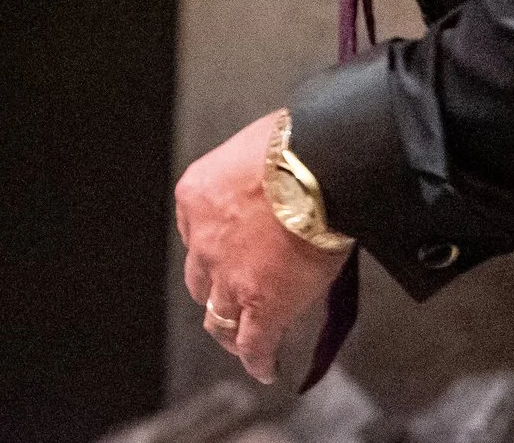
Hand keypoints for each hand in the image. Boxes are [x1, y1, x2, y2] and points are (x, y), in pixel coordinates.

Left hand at [175, 109, 349, 382]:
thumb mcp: (255, 149)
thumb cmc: (296, 145)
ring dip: (230, 329)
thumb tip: (274, 179)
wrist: (318, 166)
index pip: (195, 232)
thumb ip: (252, 175)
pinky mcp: (261, 305)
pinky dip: (258, 359)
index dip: (212, 248)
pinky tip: (265, 368)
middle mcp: (204, 240)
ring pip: (219, 316)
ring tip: (243, 341)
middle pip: (201, 278)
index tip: (227, 254)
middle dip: (215, 290)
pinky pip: (254, 343)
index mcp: (197, 197)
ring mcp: (230, 277)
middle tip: (232, 298)